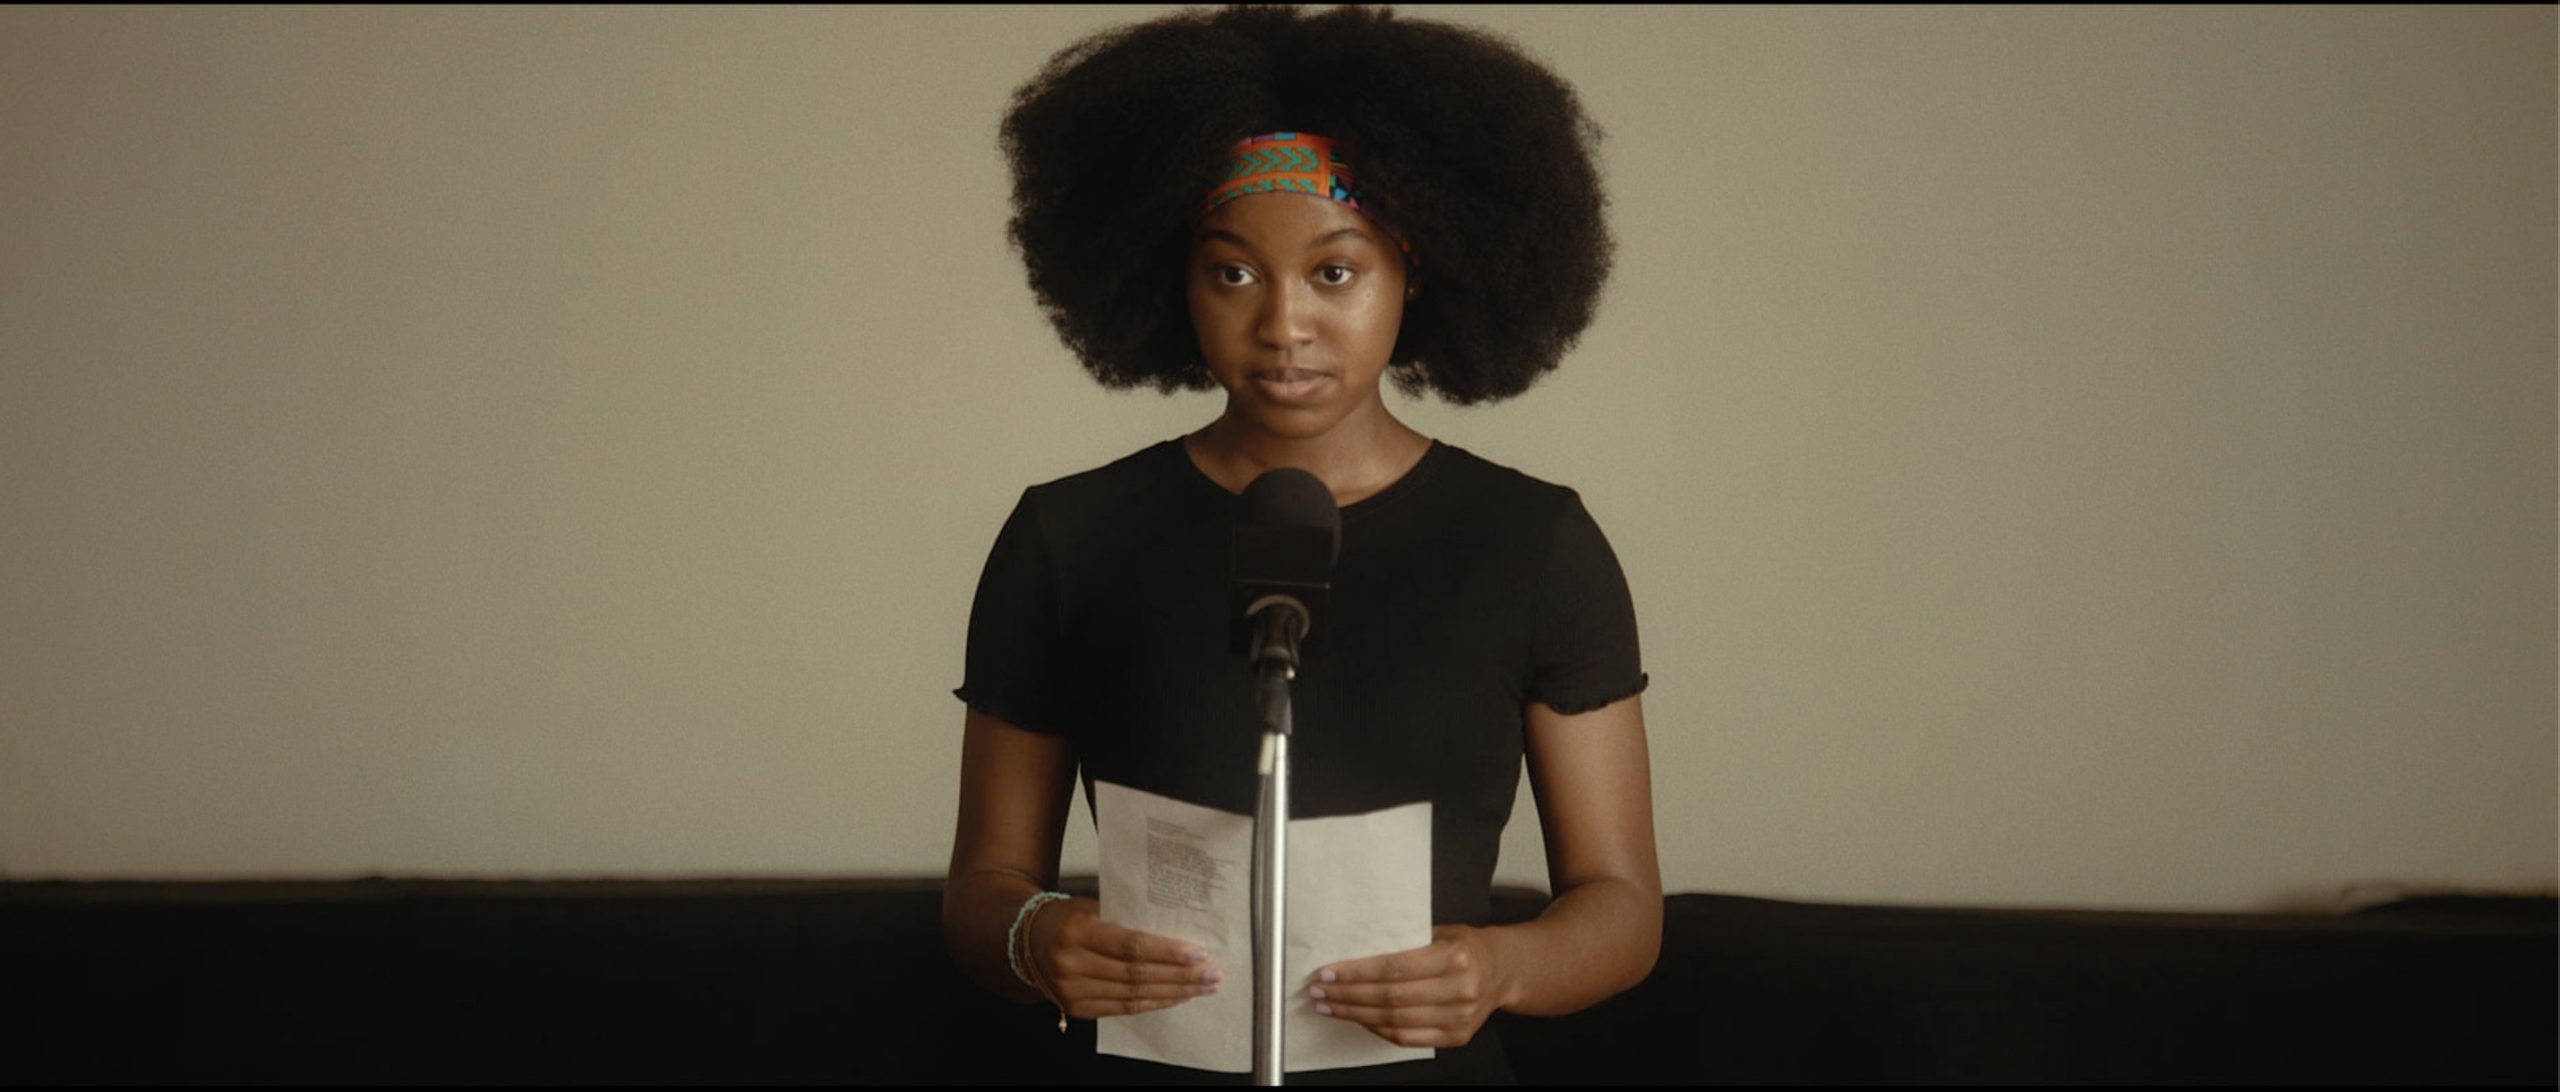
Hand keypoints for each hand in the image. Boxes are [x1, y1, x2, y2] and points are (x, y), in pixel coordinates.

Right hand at [1028, 897, 1222, 1018]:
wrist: (1025, 941)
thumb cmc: (1066, 918)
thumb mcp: (1091, 906)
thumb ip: (1126, 918)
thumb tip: (1174, 930)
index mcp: (1078, 932)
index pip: (1131, 946)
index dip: (1167, 952)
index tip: (1198, 953)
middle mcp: (1073, 965)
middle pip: (1137, 975)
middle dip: (1180, 976)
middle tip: (1211, 974)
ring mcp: (1073, 991)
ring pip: (1133, 996)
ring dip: (1173, 993)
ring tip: (1202, 988)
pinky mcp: (1077, 1009)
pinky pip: (1123, 1009)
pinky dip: (1153, 1003)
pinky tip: (1175, 997)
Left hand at [1308, 924, 1511, 1047]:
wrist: (1504, 971)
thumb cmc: (1466, 947)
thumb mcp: (1441, 931)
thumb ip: (1405, 940)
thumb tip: (1355, 950)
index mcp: (1454, 956)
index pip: (1394, 968)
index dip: (1357, 973)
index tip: (1330, 972)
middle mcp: (1458, 989)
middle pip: (1390, 997)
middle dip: (1348, 995)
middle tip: (1321, 990)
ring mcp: (1459, 1017)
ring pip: (1395, 1021)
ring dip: (1355, 1015)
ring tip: (1331, 1006)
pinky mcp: (1456, 1037)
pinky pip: (1407, 1038)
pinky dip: (1378, 1029)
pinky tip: (1359, 1019)